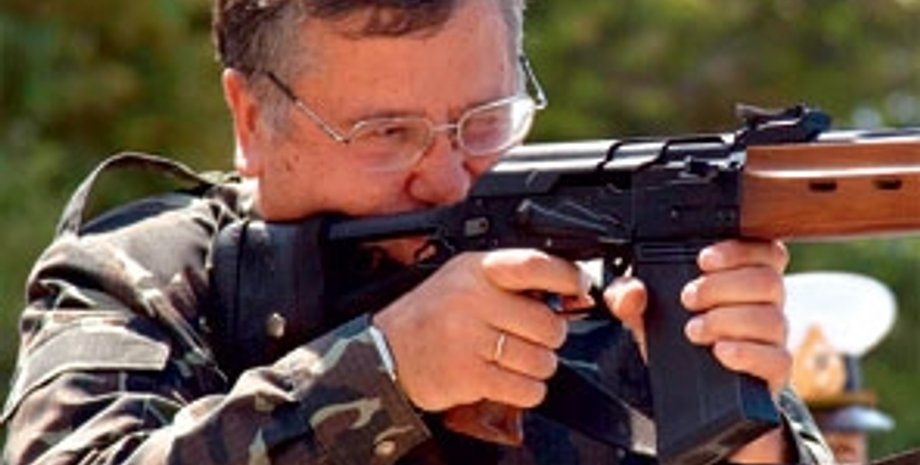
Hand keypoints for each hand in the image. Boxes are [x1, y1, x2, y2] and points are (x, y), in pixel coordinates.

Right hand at [372, 249, 591, 411]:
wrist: (386, 352)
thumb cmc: (432, 315)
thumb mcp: (464, 280)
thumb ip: (510, 281)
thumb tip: (571, 292)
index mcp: (476, 270)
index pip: (534, 265)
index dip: (566, 277)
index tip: (578, 288)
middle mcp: (473, 300)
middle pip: (548, 324)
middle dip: (549, 337)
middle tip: (530, 337)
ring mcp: (470, 339)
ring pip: (541, 360)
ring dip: (537, 366)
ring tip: (514, 360)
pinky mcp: (469, 375)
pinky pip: (525, 388)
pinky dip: (527, 390)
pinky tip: (509, 380)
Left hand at [604, 239, 789, 393]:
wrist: (682, 386)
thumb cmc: (673, 335)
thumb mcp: (644, 312)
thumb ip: (627, 295)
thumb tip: (631, 291)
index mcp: (743, 277)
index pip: (764, 251)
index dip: (738, 250)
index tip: (703, 260)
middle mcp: (764, 303)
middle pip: (767, 281)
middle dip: (722, 286)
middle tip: (688, 299)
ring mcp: (772, 338)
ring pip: (771, 318)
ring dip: (727, 320)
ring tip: (694, 330)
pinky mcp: (773, 370)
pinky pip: (777, 359)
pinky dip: (748, 353)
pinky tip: (721, 352)